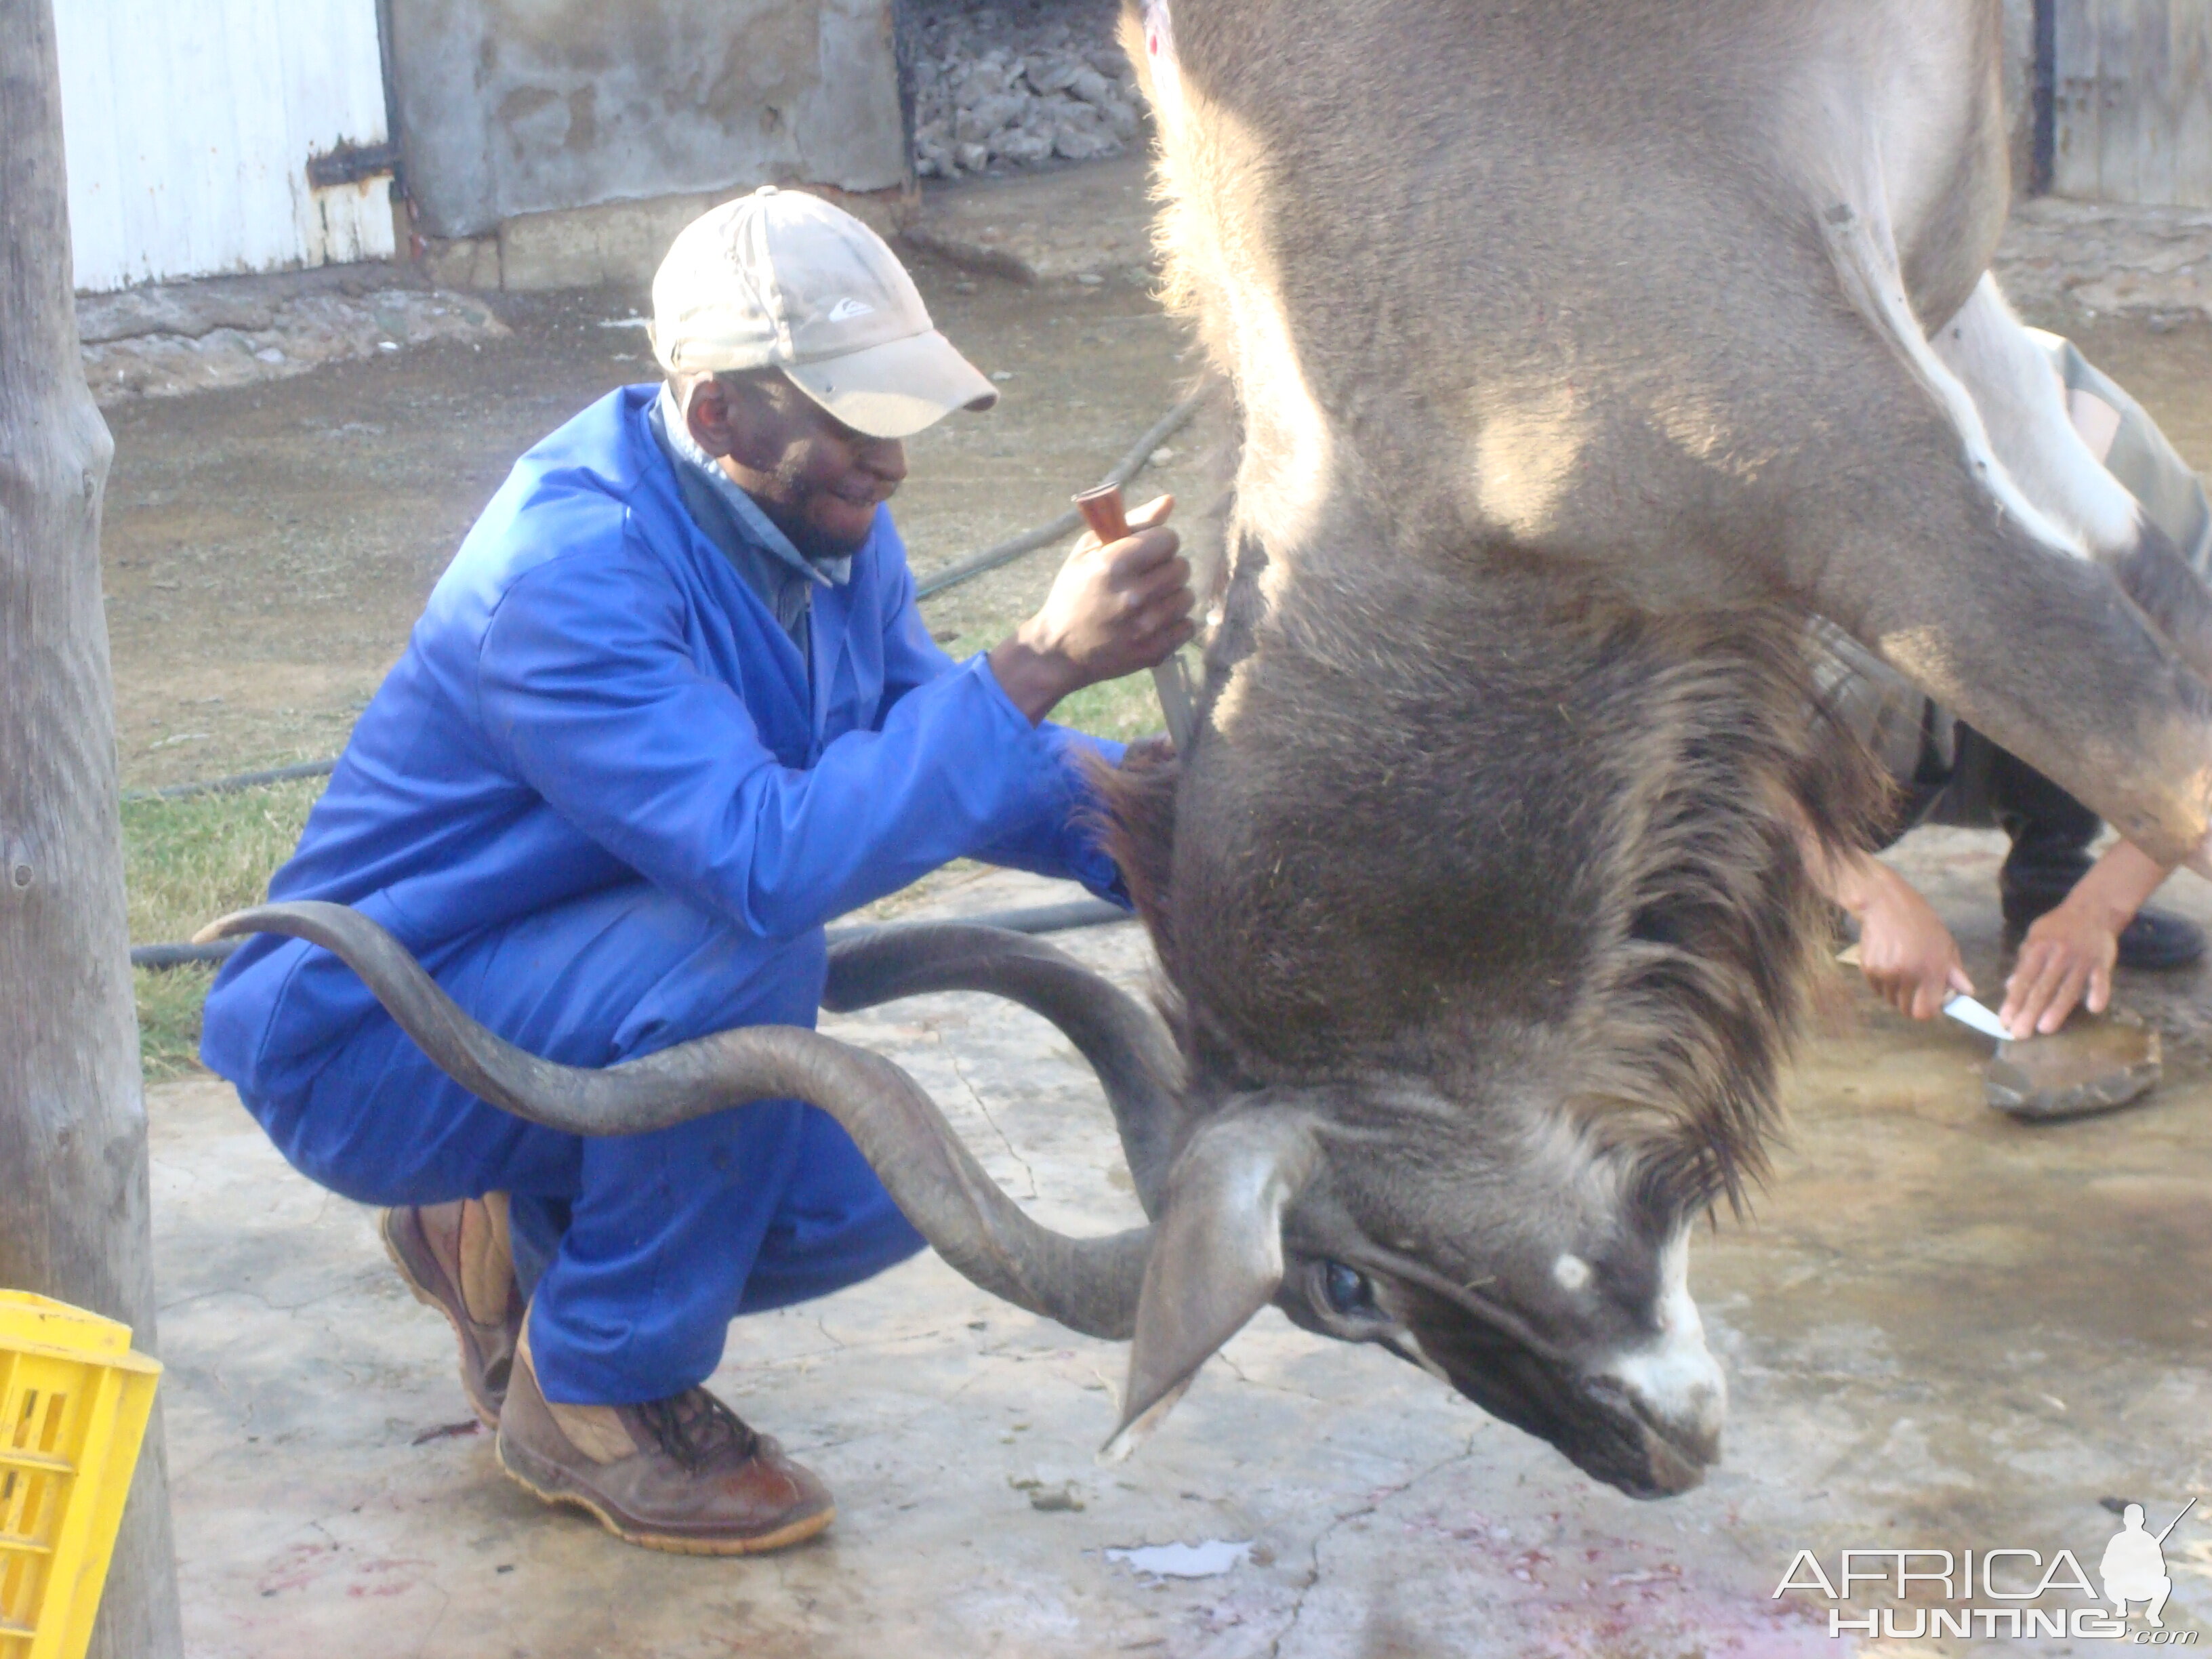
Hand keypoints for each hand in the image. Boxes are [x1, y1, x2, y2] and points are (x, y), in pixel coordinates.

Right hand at [988, 495, 1194, 723]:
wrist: (1061, 651)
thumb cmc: (1074, 593)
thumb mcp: (1089, 552)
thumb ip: (1132, 523)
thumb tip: (1169, 501)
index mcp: (1114, 565)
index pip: (1168, 539)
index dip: (1158, 542)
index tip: (1145, 551)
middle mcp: (1132, 595)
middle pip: (1181, 566)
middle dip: (1166, 567)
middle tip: (1146, 578)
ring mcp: (1145, 627)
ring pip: (1187, 596)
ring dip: (1172, 595)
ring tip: (1149, 600)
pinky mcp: (1154, 651)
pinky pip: (1188, 626)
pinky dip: (1175, 623)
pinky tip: (1154, 622)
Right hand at [1855, 861, 1972, 1020]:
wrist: (1886, 904)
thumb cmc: (1921, 923)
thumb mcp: (1945, 944)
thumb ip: (1955, 972)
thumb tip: (1967, 993)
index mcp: (1930, 969)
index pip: (1925, 1012)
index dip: (1927, 1012)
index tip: (1929, 1004)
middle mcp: (1906, 974)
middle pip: (1905, 1009)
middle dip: (1911, 1003)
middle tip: (1915, 988)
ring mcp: (1884, 972)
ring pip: (1890, 999)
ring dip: (1896, 992)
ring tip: (1901, 970)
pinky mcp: (1868, 968)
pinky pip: (1877, 989)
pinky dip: (1883, 983)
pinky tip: (1889, 964)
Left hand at [2000, 899, 2117, 1037]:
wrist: (2092, 909)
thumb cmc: (2058, 928)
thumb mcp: (2035, 939)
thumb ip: (2024, 963)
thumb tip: (2010, 987)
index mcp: (2038, 948)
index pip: (2023, 979)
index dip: (2013, 1001)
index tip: (2004, 1021)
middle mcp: (2058, 954)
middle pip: (2042, 987)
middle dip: (2029, 1012)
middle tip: (2019, 1033)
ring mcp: (2081, 958)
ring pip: (2068, 988)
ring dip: (2057, 1009)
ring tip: (2044, 1028)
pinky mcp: (2102, 961)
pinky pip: (2101, 979)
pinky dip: (2099, 992)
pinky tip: (2093, 1008)